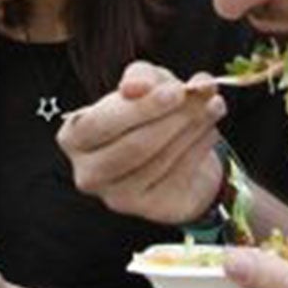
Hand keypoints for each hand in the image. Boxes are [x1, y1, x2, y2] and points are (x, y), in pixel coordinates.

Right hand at [58, 60, 226, 225]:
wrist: (168, 153)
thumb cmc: (145, 113)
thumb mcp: (142, 84)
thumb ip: (142, 77)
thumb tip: (138, 86)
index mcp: (74, 137)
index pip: (100, 124)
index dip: (140, 108)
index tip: (176, 91)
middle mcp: (88, 173)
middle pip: (132, 146)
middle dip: (173, 118)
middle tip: (202, 97)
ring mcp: (117, 197)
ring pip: (159, 161)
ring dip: (192, 130)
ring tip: (213, 106)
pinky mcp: (148, 210)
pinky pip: (177, 176)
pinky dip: (198, 149)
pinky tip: (209, 130)